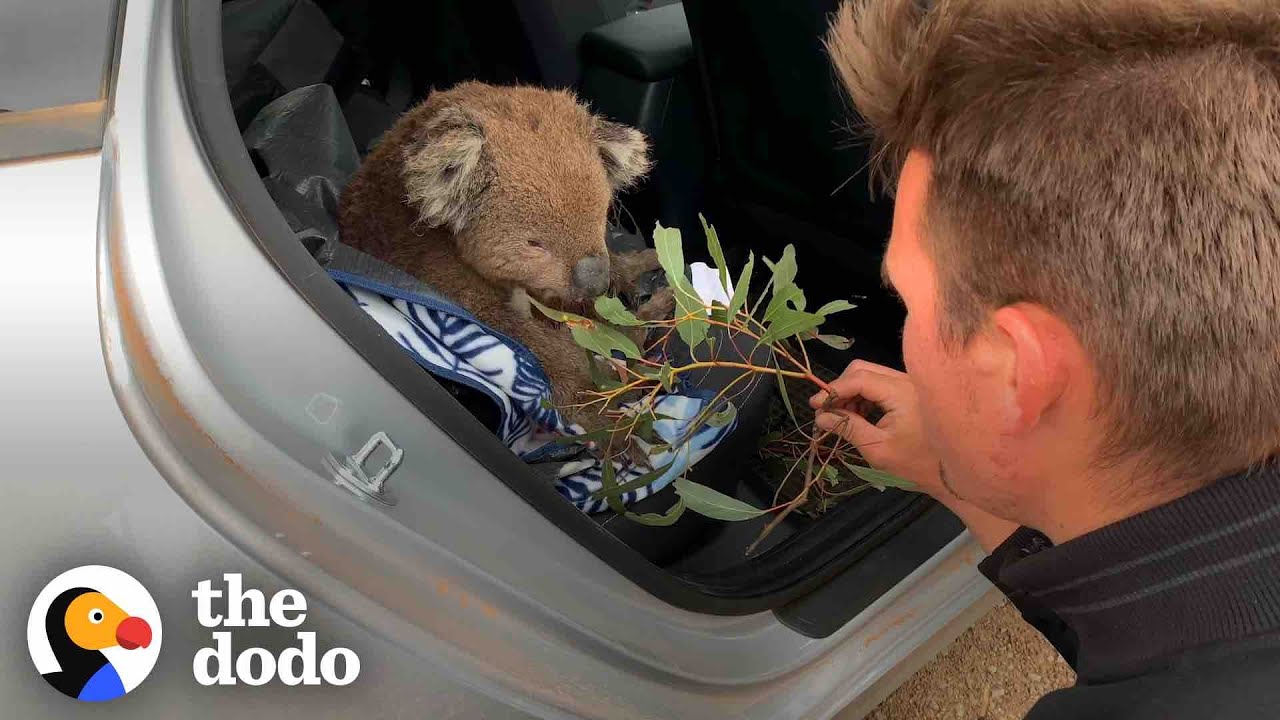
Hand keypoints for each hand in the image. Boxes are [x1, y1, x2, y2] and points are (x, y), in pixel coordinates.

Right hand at [810, 361, 1019, 550]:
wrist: (954, 470)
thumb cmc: (917, 462)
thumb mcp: (877, 449)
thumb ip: (848, 428)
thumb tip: (821, 417)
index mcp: (900, 392)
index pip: (858, 378)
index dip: (833, 390)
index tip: (815, 406)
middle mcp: (905, 380)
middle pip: (862, 370)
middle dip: (841, 388)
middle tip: (827, 412)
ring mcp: (909, 385)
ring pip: (870, 376)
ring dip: (851, 393)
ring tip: (841, 417)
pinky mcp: (910, 392)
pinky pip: (880, 385)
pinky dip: (864, 397)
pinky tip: (858, 416)